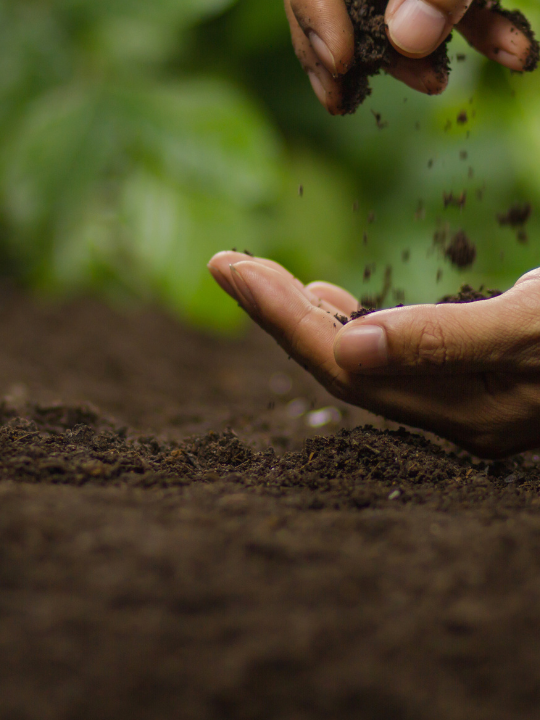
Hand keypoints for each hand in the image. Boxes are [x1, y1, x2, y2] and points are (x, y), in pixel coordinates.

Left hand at [208, 250, 539, 457]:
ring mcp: (457, 398)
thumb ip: (447, 343)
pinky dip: (351, 324)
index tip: (229, 268)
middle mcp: (450, 411)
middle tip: (226, 264)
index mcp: (461, 404)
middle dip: (276, 312)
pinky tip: (329, 303)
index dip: (280, 315)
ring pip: (358, 360)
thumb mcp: (537, 328)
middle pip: (338, 363)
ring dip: (305, 317)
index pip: (341, 363)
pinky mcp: (468, 379)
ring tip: (260, 277)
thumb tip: (350, 352)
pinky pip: (389, 357)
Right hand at [285, 0, 534, 112]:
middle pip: (347, 6)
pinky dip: (485, 30)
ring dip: (427, 52)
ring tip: (440, 84)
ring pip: (400, 11)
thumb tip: (409, 36)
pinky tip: (518, 56)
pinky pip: (456, 1)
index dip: (315, 24)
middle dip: (373, 53)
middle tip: (383, 91)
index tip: (340, 69)